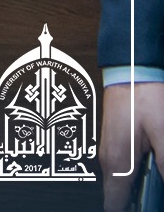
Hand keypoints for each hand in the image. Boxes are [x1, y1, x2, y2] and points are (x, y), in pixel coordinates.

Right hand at [102, 82, 163, 209]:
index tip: (146, 209)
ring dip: (142, 187)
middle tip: (158, 191)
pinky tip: (155, 165)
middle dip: (141, 201)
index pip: (114, 206)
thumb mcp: (163, 133)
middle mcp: (109, 160)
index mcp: (117, 162)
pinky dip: (141, 175)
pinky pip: (126, 170)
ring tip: (158, 177)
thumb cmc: (143, 96)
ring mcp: (110, 151)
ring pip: (124, 183)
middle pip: (121, 197)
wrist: (130, 69)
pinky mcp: (116, 144)